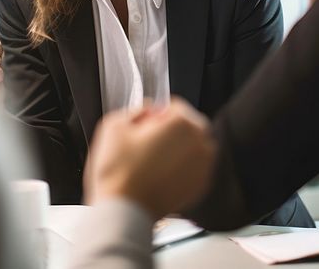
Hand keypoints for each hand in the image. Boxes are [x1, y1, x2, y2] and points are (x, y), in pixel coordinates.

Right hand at [84, 98, 216, 218]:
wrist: (123, 212)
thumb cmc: (118, 171)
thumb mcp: (115, 124)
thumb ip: (137, 109)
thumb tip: (149, 110)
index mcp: (183, 123)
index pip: (175, 106)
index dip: (156, 114)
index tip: (145, 125)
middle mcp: (200, 142)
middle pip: (188, 126)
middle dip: (170, 131)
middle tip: (146, 144)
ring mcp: (204, 166)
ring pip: (192, 147)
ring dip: (177, 149)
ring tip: (152, 162)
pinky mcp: (200, 187)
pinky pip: (192, 168)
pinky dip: (180, 169)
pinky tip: (159, 176)